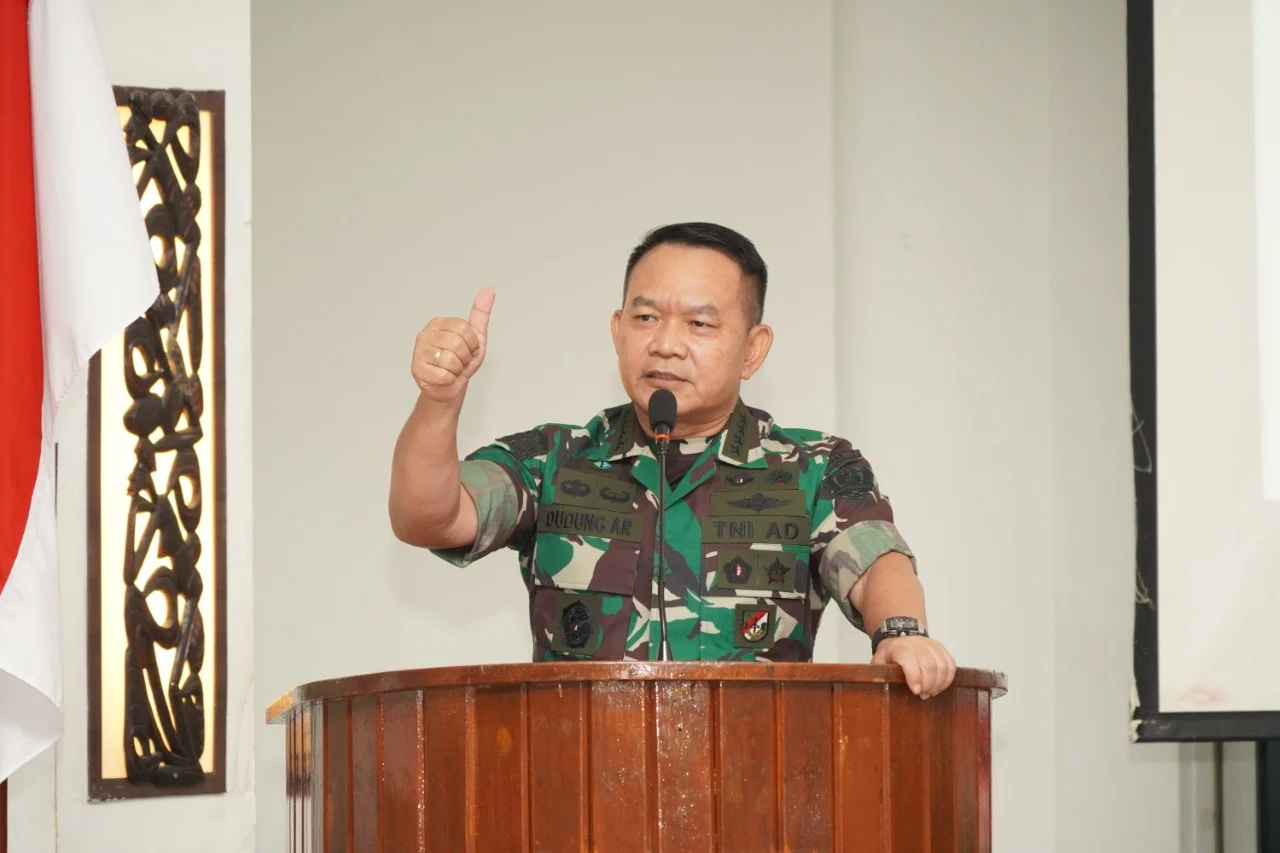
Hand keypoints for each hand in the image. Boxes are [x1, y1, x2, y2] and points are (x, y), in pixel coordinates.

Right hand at [411, 287, 494, 404]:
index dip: (472, 343)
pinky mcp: (417, 369)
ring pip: (450, 360)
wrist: (450, 387)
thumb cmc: (461, 362)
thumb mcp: (476, 338)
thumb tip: (489, 290)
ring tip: (451, 369)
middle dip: (464, 358)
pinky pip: (443, 375)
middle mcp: (426, 334)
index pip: (463, 328)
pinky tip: (443, 378)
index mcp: (439, 323)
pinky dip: (449, 380)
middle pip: (457, 343)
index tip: (469, 349)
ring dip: (457, 370)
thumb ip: (480, 314)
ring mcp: (419, 351)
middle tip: (459, 362)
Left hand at [872, 635, 955, 699]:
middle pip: (929, 665)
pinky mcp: (941, 649)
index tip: (916, 691)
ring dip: (939, 683)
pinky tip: (940, 686)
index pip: (909, 660)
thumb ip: (879, 672)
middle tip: (923, 695)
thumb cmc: (890, 654)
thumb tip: (877, 686)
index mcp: (899, 648)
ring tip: (931, 692)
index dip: (914, 677)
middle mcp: (917, 644)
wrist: (901, 636)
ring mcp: (931, 645)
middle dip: (928, 684)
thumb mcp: (879, 660)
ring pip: (942, 665)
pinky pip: (950, 664)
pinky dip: (948, 678)